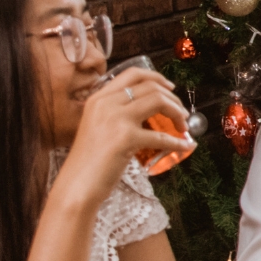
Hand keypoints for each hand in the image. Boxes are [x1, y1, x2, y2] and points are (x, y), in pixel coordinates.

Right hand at [53, 70, 189, 207]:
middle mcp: (106, 103)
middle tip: (181, 113)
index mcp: (98, 98)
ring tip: (183, 126)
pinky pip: (162, 136)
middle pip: (150, 87)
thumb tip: (150, 113)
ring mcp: (116, 119)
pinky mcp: (125, 138)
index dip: (156, 77)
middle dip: (173, 98)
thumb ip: (117, 114)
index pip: (132, 74)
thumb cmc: (88, 162)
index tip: (170, 87)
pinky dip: (178, 142)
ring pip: (159, 101)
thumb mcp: (98, 127)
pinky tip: (184, 146)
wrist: (76, 185)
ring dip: (177, 113)